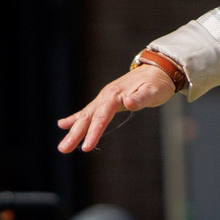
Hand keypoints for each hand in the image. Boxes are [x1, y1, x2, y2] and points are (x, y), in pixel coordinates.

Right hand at [56, 64, 176, 152]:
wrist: (156, 70)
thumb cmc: (157, 83)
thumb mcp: (153, 91)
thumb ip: (140, 98)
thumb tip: (129, 102)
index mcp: (115, 95)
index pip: (102, 117)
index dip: (94, 132)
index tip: (86, 147)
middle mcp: (106, 96)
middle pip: (88, 118)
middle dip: (75, 134)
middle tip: (63, 149)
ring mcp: (104, 98)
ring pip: (85, 116)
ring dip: (73, 130)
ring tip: (62, 147)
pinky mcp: (106, 100)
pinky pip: (88, 111)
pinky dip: (75, 118)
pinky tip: (62, 125)